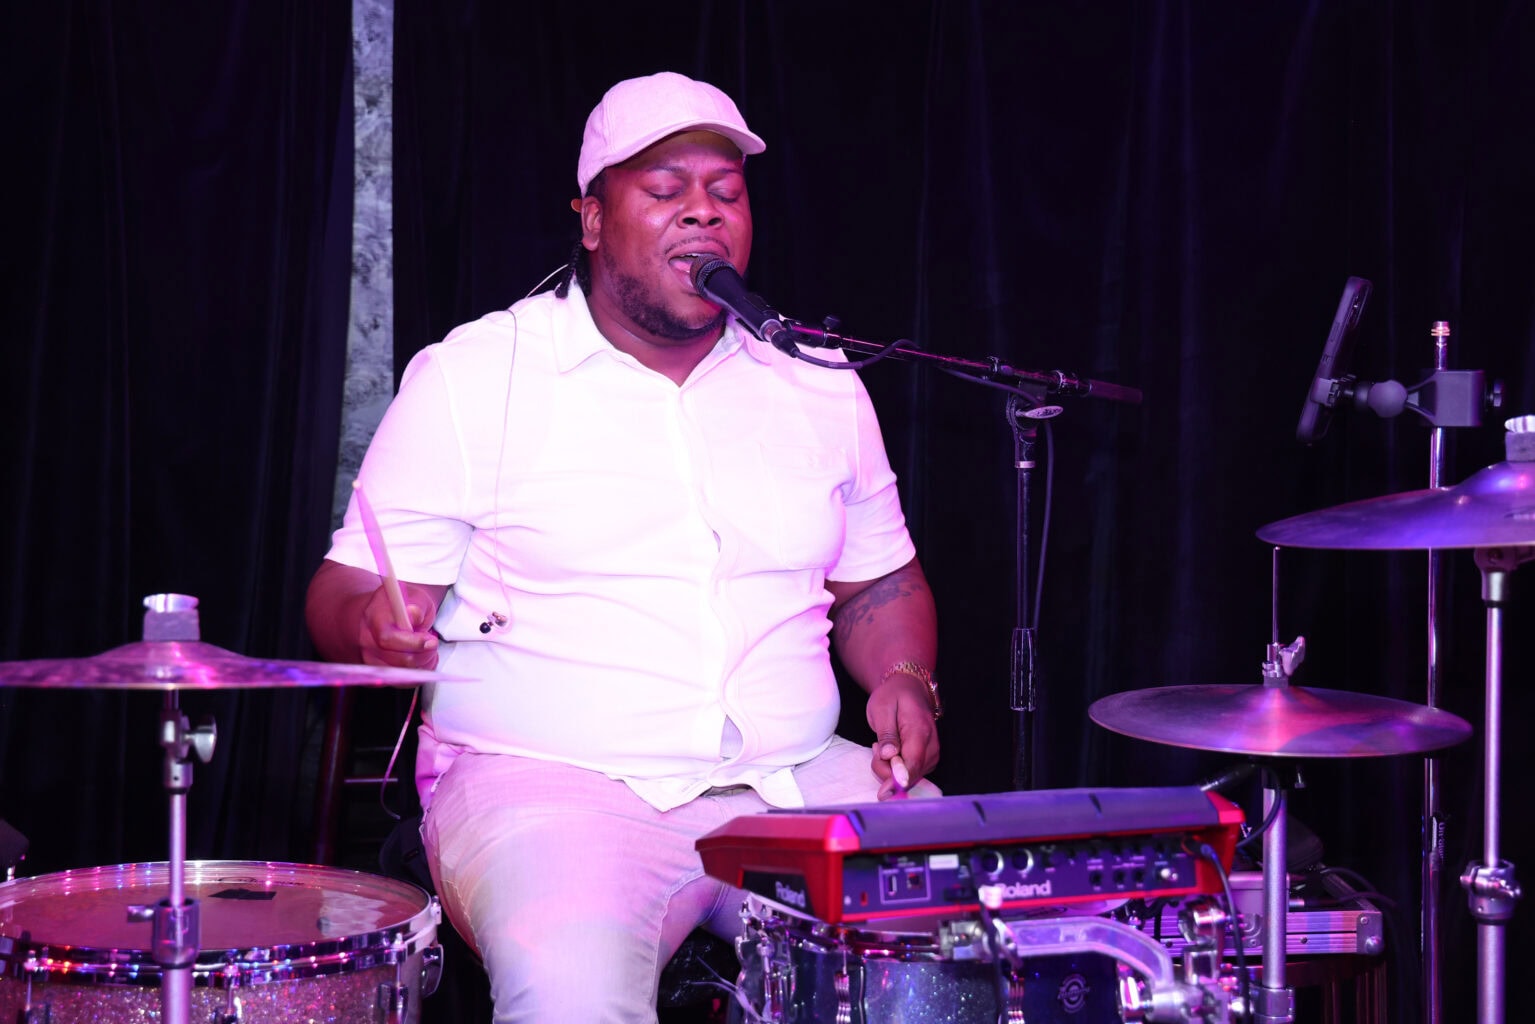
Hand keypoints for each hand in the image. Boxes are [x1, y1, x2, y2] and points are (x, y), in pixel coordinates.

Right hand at [356, 582, 439, 669]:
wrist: (381, 615)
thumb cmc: (401, 606)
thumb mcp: (413, 596)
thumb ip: (416, 604)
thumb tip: (413, 614)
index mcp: (373, 618)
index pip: (388, 639)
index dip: (412, 643)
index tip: (430, 640)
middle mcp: (366, 641)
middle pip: (396, 660)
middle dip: (422, 655)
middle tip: (433, 644)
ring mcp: (368, 659)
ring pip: (399, 675)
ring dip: (422, 665)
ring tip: (429, 651)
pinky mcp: (376, 673)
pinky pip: (400, 682)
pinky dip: (417, 674)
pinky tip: (423, 660)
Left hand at [866, 672, 939, 799]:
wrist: (908, 688)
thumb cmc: (893, 696)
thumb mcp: (881, 708)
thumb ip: (886, 733)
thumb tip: (889, 756)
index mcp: (920, 730)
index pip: (913, 762)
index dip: (899, 780)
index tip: (884, 793)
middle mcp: (931, 745)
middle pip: (910, 774)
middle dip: (886, 770)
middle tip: (876, 746)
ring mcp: (932, 754)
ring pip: (909, 777)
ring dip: (889, 768)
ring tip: (883, 744)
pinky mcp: (927, 760)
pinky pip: (909, 774)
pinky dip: (895, 768)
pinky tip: (891, 751)